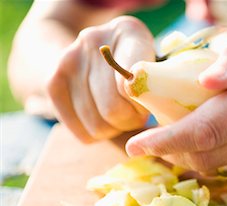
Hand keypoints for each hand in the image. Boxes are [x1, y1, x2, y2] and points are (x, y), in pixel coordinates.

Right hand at [47, 16, 154, 141]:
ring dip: (114, 130)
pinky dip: (95, 135)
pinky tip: (103, 122)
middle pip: (112, 108)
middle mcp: (95, 40)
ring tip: (121, 118)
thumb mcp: (154, 66)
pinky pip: (79, 130)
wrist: (91, 52)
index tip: (146, 107)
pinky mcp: (53, 80)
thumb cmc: (138, 67)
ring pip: (96, 124)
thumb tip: (158, 120)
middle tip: (136, 117)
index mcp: (129, 32)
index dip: (141, 104)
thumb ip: (158, 86)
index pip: (133, 81)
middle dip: (130, 121)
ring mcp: (69, 59)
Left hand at [126, 35, 226, 174]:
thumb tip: (203, 82)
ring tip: (177, 137)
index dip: (169, 140)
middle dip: (174, 152)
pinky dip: (213, 160)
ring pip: (220, 169)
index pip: (209, 129)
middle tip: (154, 136)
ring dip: (191, 157)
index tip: (137, 144)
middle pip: (209, 158)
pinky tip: (208, 142)